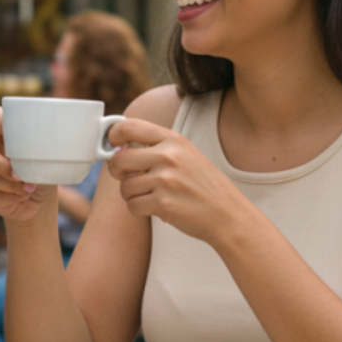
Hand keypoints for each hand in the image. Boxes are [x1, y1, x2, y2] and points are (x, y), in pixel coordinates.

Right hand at [0, 106, 54, 224]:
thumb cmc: (42, 173)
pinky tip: (17, 198)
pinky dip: (3, 198)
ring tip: (27, 190)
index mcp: (2, 133)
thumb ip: (43, 150)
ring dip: (6, 186)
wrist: (38, 201)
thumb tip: (49, 147)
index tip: (8, 128)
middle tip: (20, 176)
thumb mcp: (48, 160)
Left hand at [105, 118, 235, 242]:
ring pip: (124, 187)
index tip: (112, 145)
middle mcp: (169, 156)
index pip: (129, 127)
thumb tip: (118, 149)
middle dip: (117, 172)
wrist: (228, 215)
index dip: (113, 136)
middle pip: (119, 159)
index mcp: (174, 140)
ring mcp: (166, 180)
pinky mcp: (163, 203)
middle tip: (128, 177)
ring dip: (132, 195)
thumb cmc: (203, 186)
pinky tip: (157, 208)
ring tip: (151, 196)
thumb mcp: (186, 154)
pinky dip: (139, 210)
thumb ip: (156, 147)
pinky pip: (132, 206)